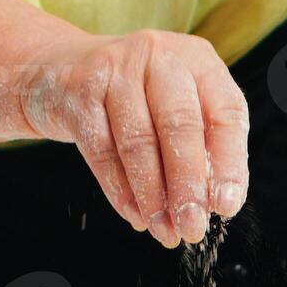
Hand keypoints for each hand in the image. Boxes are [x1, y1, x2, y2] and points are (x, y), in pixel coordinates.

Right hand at [20, 29, 248, 247]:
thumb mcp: (173, 105)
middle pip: (180, 126)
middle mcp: (159, 57)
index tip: (227, 205)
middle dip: (188, 185)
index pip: (226, 112)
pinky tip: (134, 214)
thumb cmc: (132, 95)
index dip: (230, 162)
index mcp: (197, 60)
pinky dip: (120, 189)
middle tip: (192, 226)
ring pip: (138, 142)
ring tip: (163, 229)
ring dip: (153, 196)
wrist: (57, 71)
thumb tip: (213, 203)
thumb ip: (199, 145)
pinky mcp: (79, 91)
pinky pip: (102, 149)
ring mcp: (116, 70)